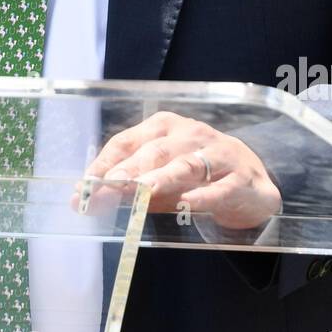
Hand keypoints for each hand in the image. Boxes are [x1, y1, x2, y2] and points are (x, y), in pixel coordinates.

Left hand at [83, 111, 281, 227]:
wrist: (250, 186)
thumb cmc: (195, 180)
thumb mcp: (158, 183)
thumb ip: (125, 191)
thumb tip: (82, 201)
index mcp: (165, 127)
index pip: (128, 140)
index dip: (106, 162)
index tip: (86, 184)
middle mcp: (191, 134)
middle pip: (156, 150)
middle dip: (131, 168)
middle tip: (110, 185)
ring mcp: (218, 153)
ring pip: (187, 164)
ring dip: (163, 177)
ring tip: (144, 190)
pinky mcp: (240, 177)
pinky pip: (220, 186)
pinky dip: (203, 195)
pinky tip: (188, 203)